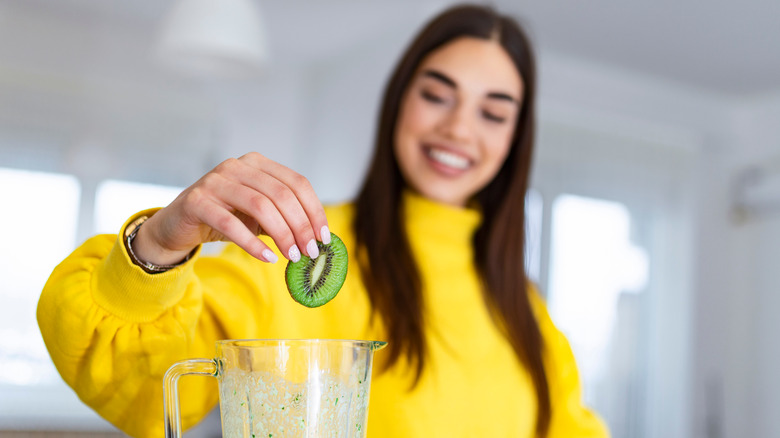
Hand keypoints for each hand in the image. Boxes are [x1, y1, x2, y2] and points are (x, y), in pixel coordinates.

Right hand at [131, 152, 329, 264]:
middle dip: (300, 226)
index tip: (323, 237)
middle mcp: (237, 165)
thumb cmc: (224, 219)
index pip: (296, 183)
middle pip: (281, 194)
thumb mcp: (258, 217)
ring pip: (260, 206)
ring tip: (292, 256)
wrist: (177, 226)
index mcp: (257, 163)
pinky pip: (231, 223)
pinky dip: (253, 243)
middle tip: (309, 252)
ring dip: (282, 235)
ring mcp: (215, 180)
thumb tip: (318, 238)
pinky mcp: (197, 200)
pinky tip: (267, 258)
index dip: (314, 210)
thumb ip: (284, 219)